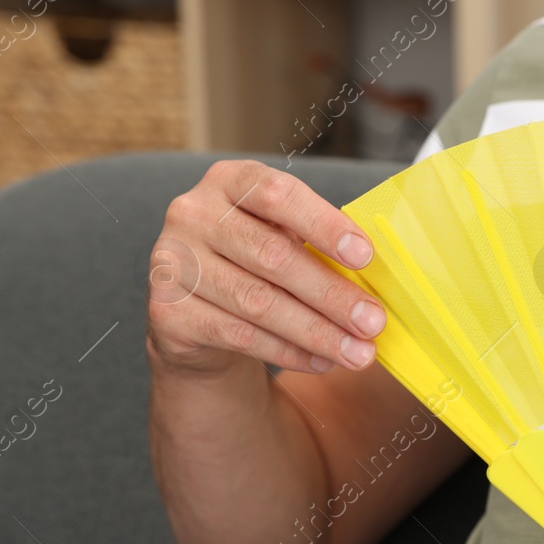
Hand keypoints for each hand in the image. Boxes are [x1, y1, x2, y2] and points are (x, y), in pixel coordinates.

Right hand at [146, 159, 383, 374]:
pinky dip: (288, 351)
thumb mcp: (285, 239)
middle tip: (374, 322)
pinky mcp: (168, 310)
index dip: (324, 225)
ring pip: (257, 302)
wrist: (199, 312)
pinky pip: (239, 335)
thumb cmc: (258, 265)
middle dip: (331, 294)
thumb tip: (376, 280)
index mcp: (229, 181)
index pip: (278, 195)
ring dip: (317, 332)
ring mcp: (172, 262)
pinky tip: (322, 362)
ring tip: (359, 353)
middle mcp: (193, 214)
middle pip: (272, 256)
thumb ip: (318, 246)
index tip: (366, 256)